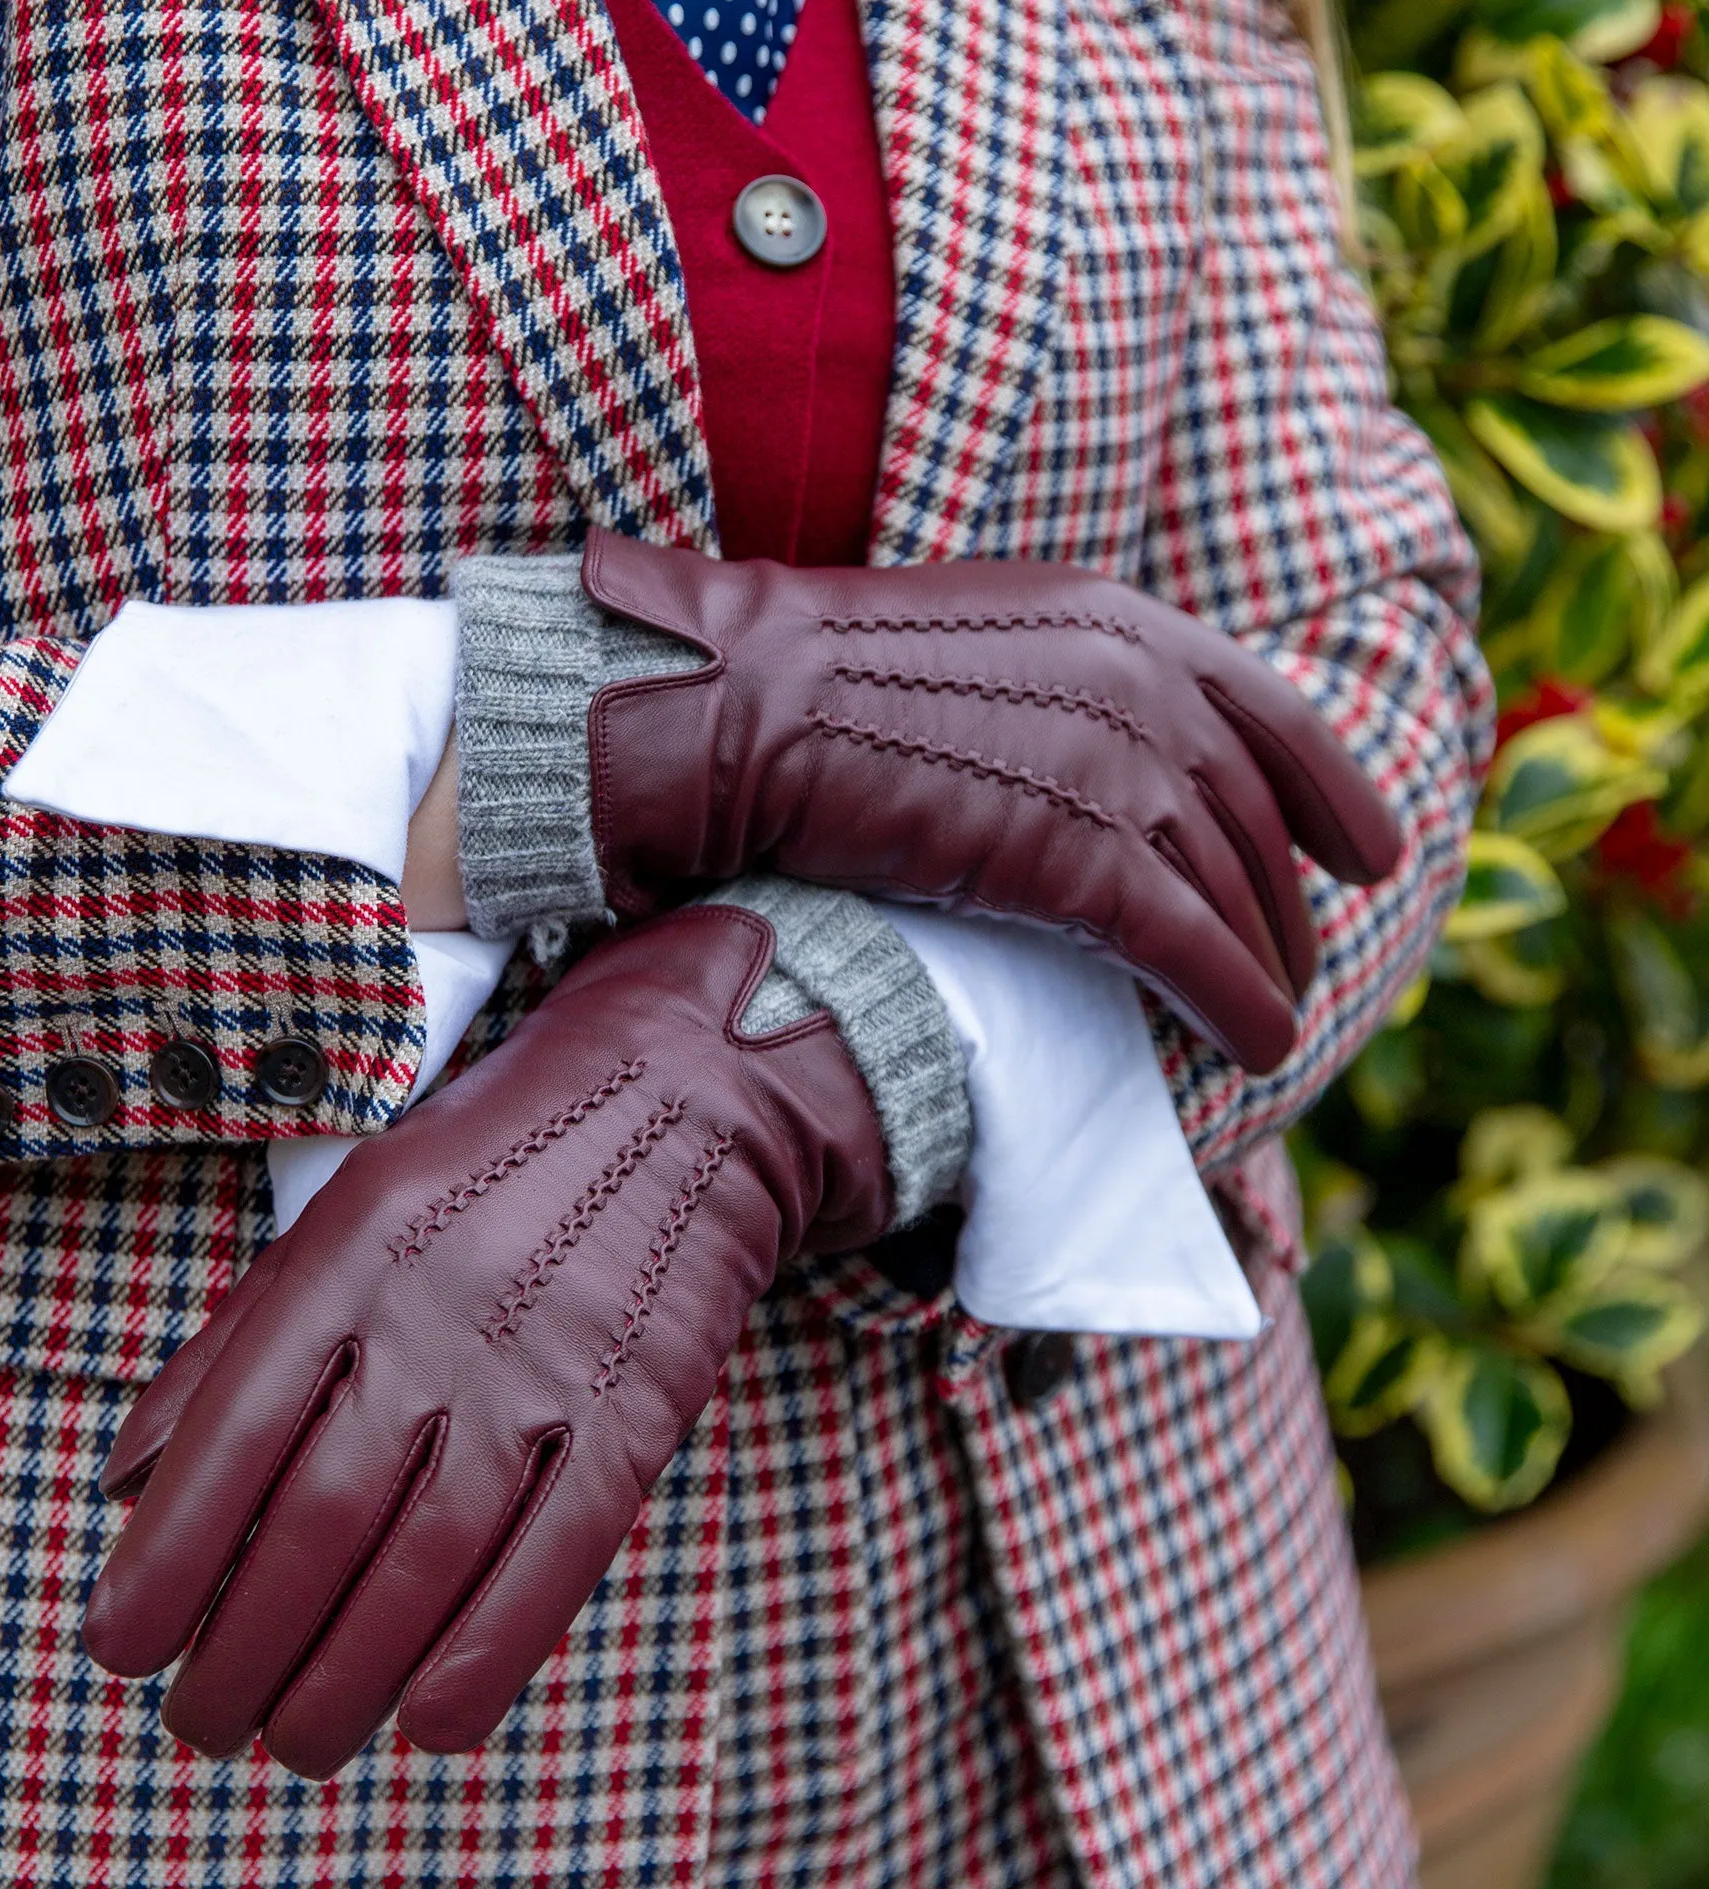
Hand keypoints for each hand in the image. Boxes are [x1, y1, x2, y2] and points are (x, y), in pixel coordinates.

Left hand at [82, 905, 891, 1776]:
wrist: (679, 1104)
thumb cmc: (486, 1169)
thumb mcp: (341, 1213)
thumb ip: (236, 1343)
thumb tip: (129, 1481)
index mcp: (349, 1258)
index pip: (232, 1438)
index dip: (169, 1561)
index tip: (122, 1650)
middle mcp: (439, 1316)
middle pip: (319, 1527)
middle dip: (242, 1657)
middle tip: (205, 1724)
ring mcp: (542, 1370)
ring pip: (426, 1566)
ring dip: (346, 1683)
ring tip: (299, 1743)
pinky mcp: (633, 1414)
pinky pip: (554, 1558)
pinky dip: (488, 1655)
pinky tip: (431, 1723)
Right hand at [575, 531, 1404, 1072]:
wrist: (742, 707)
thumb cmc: (815, 683)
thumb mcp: (969, 647)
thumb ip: (1057, 689)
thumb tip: (1093, 757)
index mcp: (1116, 619)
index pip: (1266, 710)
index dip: (1333, 787)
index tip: (1368, 852)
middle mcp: (1139, 681)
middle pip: (1253, 815)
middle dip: (1287, 903)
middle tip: (1300, 965)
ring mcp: (1115, 764)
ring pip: (1232, 887)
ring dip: (1268, 965)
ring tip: (1278, 1021)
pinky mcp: (1077, 854)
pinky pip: (1191, 945)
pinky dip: (1236, 1000)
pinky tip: (1259, 1046)